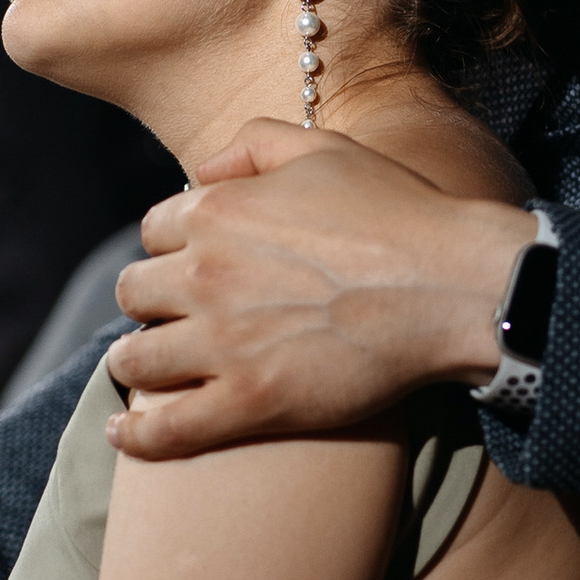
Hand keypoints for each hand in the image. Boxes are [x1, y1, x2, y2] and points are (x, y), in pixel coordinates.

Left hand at [105, 120, 531, 461]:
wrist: (454, 286)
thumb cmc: (400, 213)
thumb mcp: (325, 147)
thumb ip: (251, 143)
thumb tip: (199, 174)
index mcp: (217, 210)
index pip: (154, 229)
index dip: (174, 245)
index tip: (195, 263)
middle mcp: (206, 273)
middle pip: (134, 292)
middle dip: (151, 301)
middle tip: (180, 316)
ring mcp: (224, 342)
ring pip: (135, 359)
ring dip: (137, 362)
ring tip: (153, 370)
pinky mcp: (250, 402)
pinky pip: (165, 429)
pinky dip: (136, 435)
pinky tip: (124, 435)